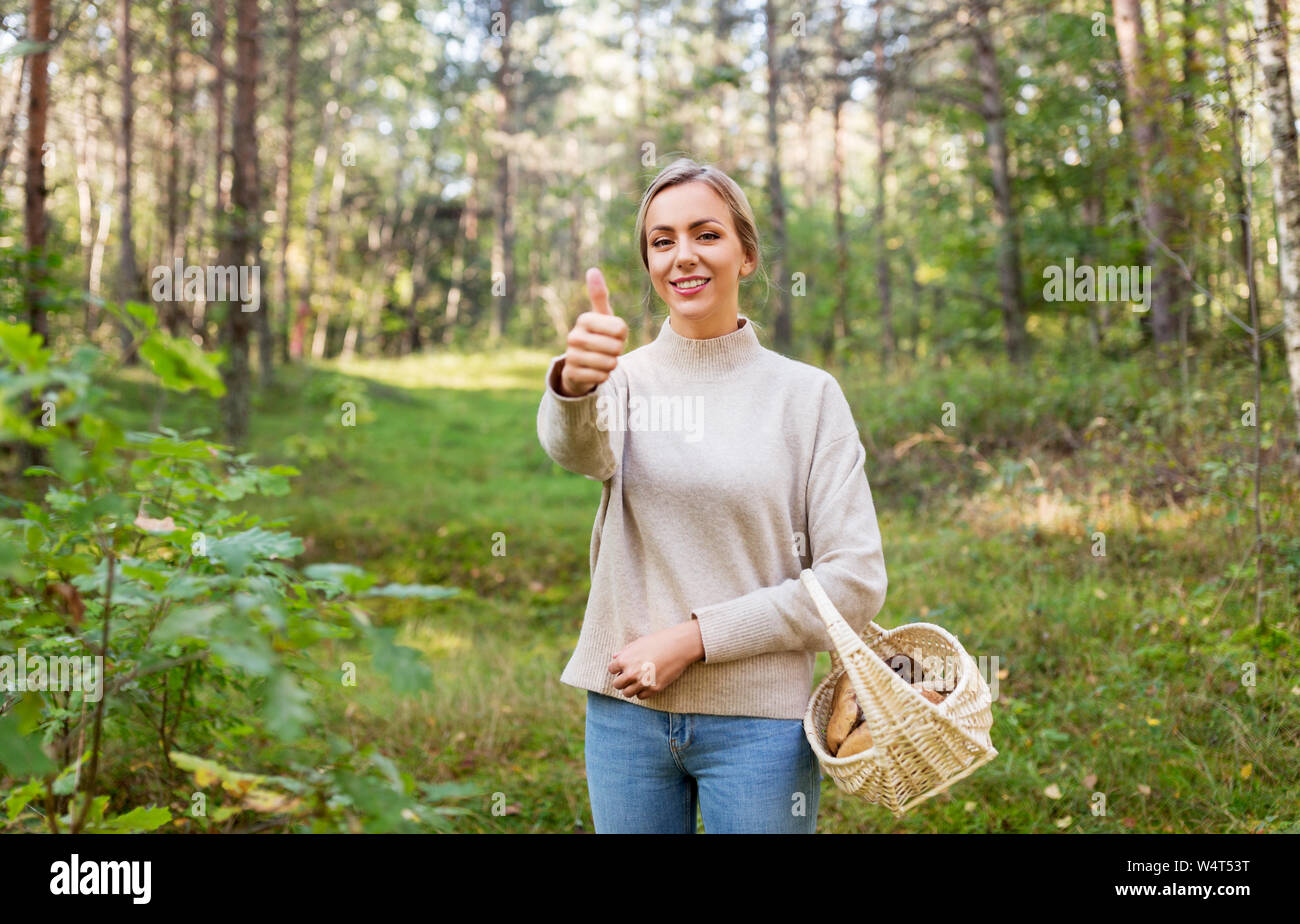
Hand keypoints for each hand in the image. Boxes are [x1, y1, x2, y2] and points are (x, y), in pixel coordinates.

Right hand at [558, 267, 628, 396]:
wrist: (578, 365)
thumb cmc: (596, 336)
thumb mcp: (600, 316)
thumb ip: (599, 295)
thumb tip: (592, 269)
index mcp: (584, 319)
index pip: (620, 329)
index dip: (622, 335)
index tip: (612, 335)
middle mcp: (574, 336)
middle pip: (616, 347)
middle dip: (616, 351)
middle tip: (606, 349)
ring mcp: (571, 356)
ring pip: (609, 363)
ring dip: (610, 364)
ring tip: (601, 359)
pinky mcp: (572, 374)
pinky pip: (601, 377)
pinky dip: (603, 376)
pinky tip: (594, 371)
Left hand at [608, 620, 704, 699]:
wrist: (679, 646)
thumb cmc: (658, 641)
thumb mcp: (639, 643)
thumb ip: (625, 652)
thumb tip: (615, 658)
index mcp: (625, 660)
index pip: (611, 670)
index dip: (617, 668)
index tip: (623, 668)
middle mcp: (631, 673)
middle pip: (617, 685)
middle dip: (621, 680)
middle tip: (629, 676)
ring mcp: (642, 682)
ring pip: (627, 693)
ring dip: (630, 688)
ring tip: (637, 681)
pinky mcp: (654, 689)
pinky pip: (641, 696)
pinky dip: (642, 692)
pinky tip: (647, 683)